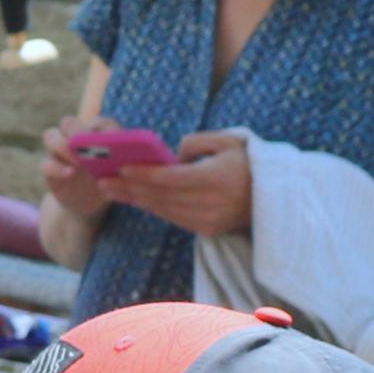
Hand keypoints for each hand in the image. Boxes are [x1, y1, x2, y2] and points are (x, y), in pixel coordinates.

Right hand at [37, 124, 115, 223]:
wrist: (92, 200)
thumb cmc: (111, 180)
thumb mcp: (122, 171)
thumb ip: (123, 160)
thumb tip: (126, 157)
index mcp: (98, 131)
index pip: (100, 122)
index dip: (105, 130)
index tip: (112, 142)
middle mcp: (75, 136)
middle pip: (69, 122)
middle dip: (77, 130)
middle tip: (86, 144)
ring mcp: (59, 151)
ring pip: (50, 135)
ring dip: (62, 145)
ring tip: (77, 161)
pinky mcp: (49, 169)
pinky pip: (45, 164)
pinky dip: (56, 168)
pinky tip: (69, 174)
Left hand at [106, 129, 254, 238]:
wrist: (272, 199)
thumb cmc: (245, 164)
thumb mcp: (228, 142)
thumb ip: (196, 142)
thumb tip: (169, 155)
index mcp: (217, 178)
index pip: (172, 178)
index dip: (145, 174)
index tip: (122, 168)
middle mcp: (211, 202)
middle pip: (161, 196)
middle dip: (129, 188)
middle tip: (102, 181)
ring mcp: (208, 219)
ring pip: (163, 209)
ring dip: (134, 200)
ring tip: (109, 190)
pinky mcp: (205, 230)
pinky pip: (172, 218)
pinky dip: (151, 207)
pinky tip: (132, 198)